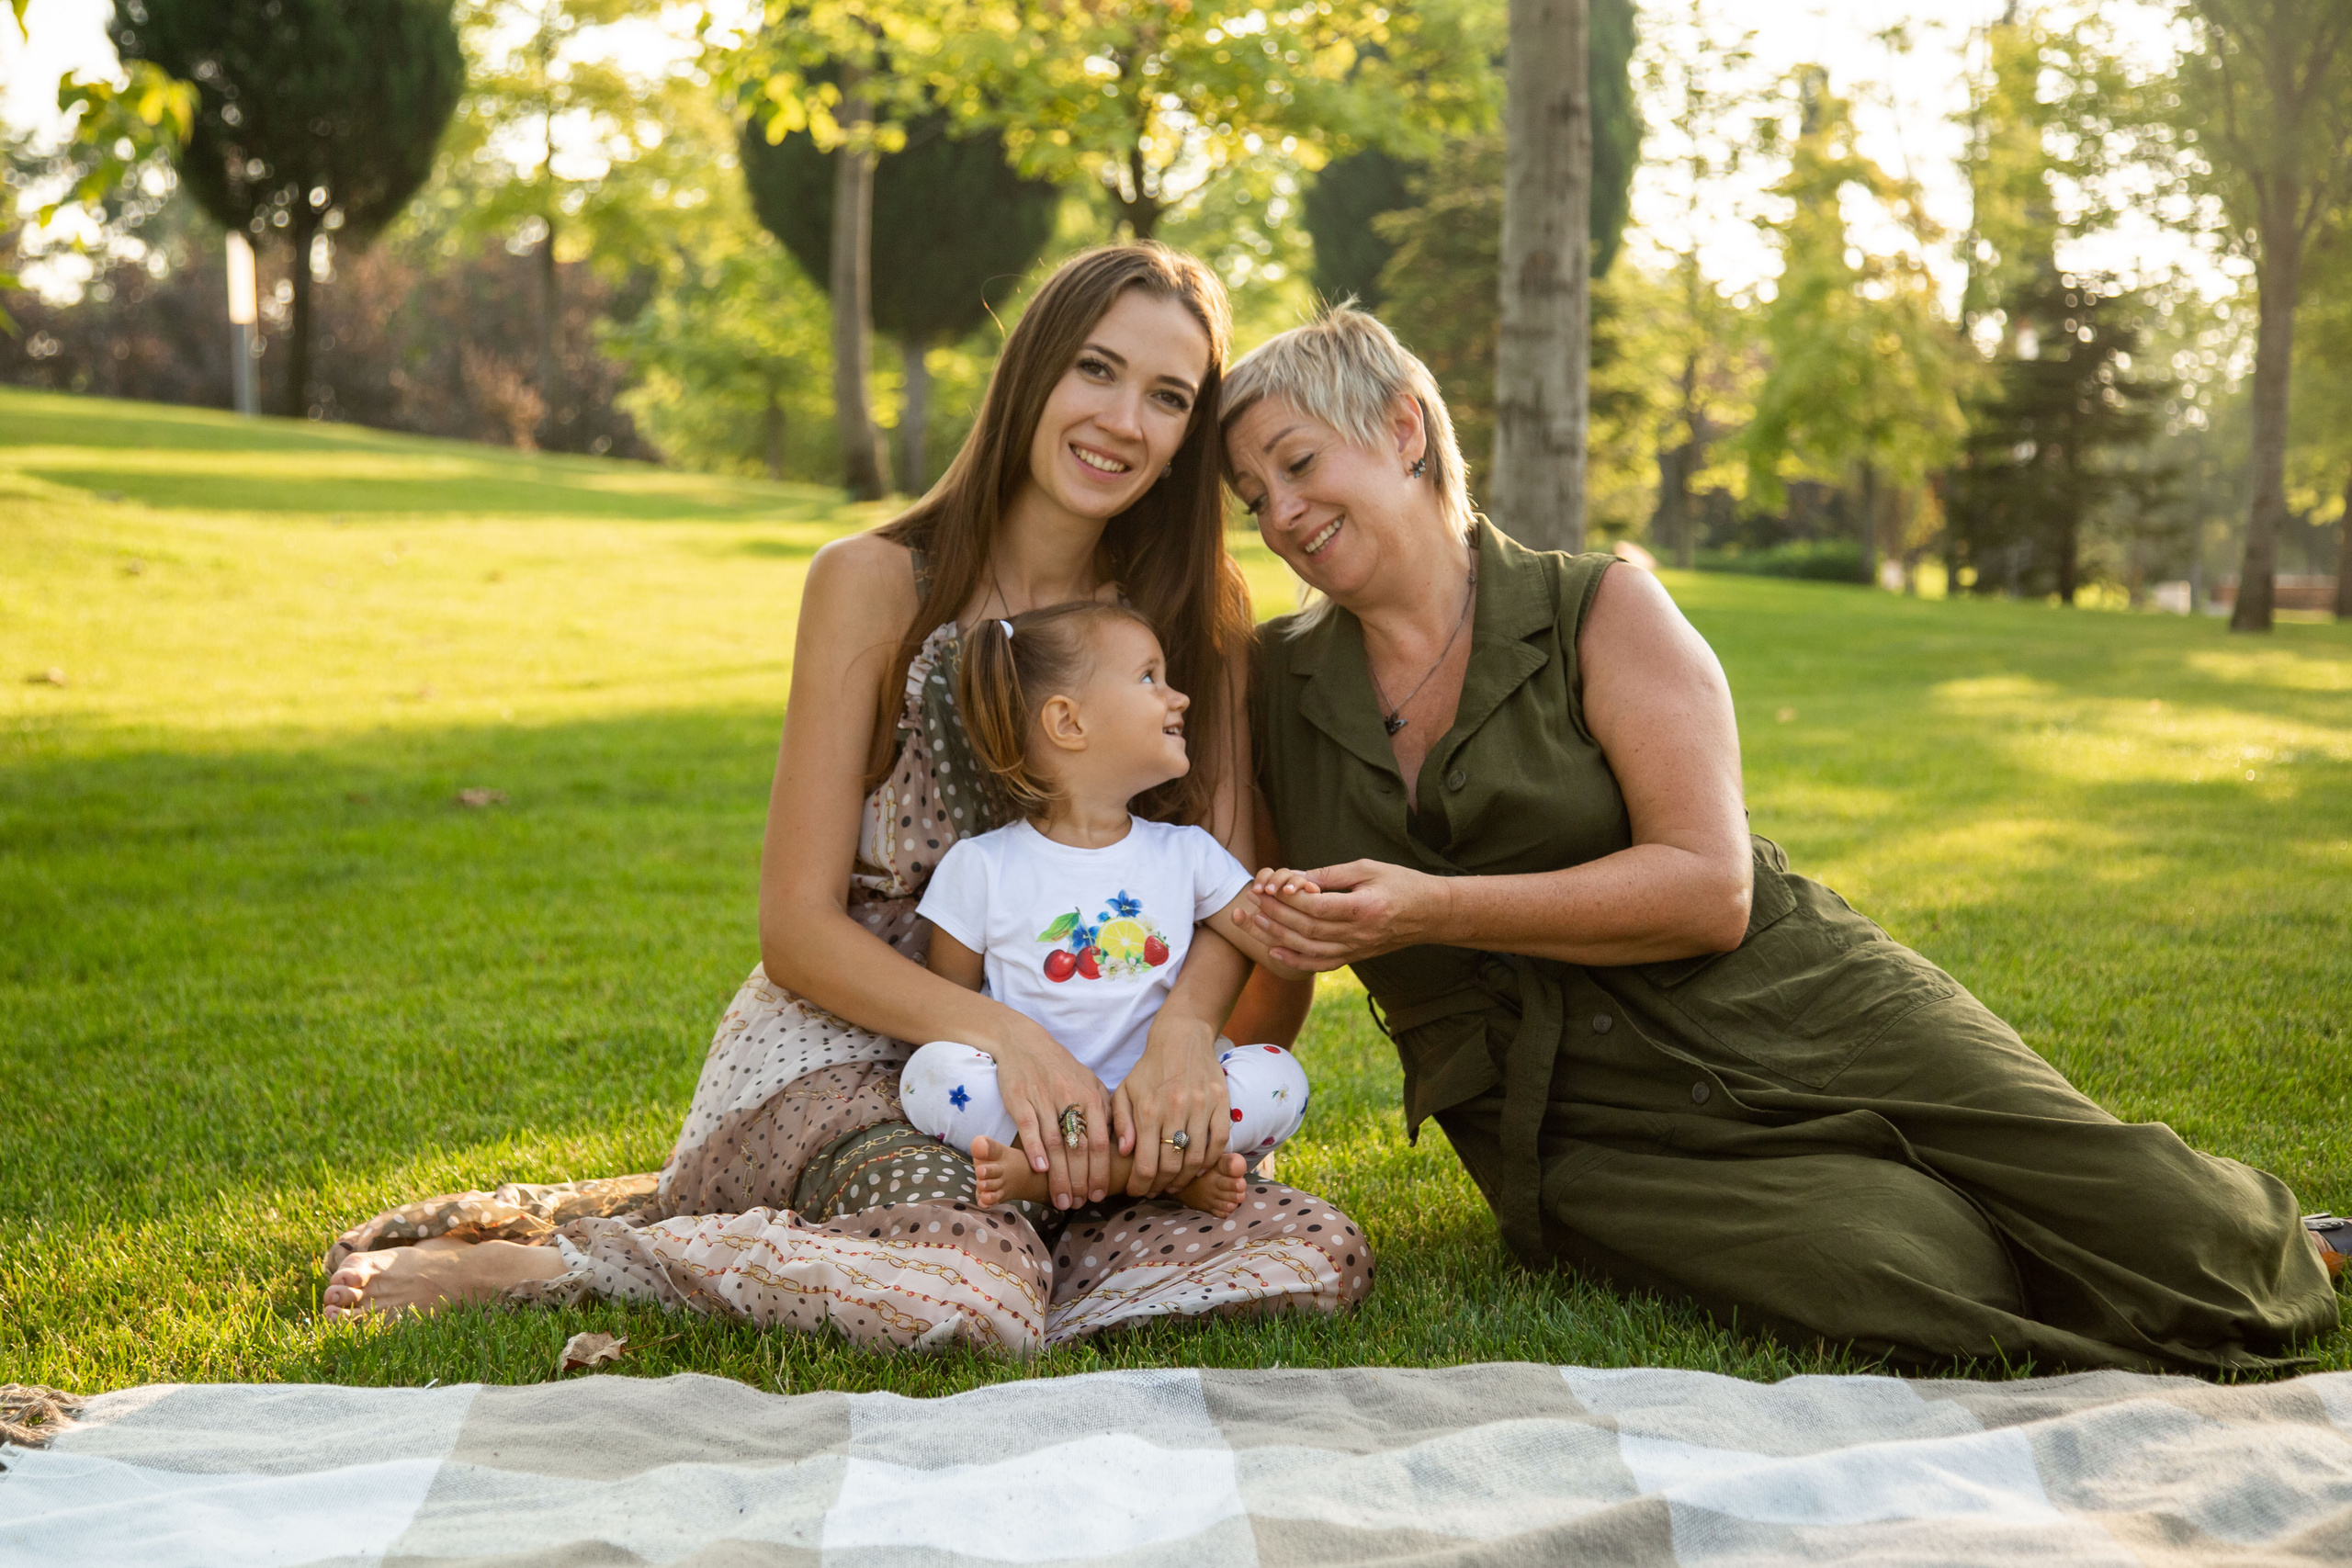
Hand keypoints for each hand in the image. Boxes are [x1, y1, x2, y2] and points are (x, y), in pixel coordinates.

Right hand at [985, 1023, 1111, 1208]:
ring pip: (1055, 1143)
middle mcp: (1070, 1098)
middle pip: (1079, 1147)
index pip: (1100, 1141)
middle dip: (1081, 1180)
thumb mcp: (1090, 1083)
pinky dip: (1035, 1149)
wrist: (1025, 1042)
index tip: (1100, 1194)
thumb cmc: (1061, 1068)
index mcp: (1091, 1097)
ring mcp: (1044, 1098)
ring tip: (1062, 1200)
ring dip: (1059, 1176)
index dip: (1101, 1171)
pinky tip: (1039, 1171)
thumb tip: (1121, 1141)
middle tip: (1081, 1203)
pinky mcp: (1020, 1098)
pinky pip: (1029, 1127)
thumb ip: (1106, 1110)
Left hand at [1112, 1014, 1228, 1196]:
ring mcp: (1200, 1106)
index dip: (1141, 1185)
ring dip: (1185, 1178)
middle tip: (1156, 1190)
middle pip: (1171, 1166)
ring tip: (1175, 1182)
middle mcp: (1174, 1110)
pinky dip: (1210, 1161)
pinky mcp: (1220, 1102)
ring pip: (1196, 1158)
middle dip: (1161, 1185)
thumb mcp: (1125, 1091)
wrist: (1181, 1037)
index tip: (1138, 1192)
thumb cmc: (1149, 1068)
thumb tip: (1125, 1151)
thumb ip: (1122, 1122)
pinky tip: (1199, 1167)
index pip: (1146, 1163)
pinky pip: (1219, 1142)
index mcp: (1148, 1110)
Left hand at [1230, 858, 1444, 970]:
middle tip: (1252, 901)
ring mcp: (1357, 949)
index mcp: (1364, 908)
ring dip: (1278, 936)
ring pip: (1309, 949)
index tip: (1267, 887)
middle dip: (1275, 915)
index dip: (1288, 900)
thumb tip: (1297, 878)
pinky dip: (1295, 961)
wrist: (1430, 914)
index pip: (1317, 908)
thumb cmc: (1401, 884)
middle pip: (1308, 929)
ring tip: (1255, 922)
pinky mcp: (1355, 957)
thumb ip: (1331, 875)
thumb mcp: (1368, 868)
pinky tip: (1274, 951)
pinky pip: (1321, 964)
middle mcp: (1359, 934)